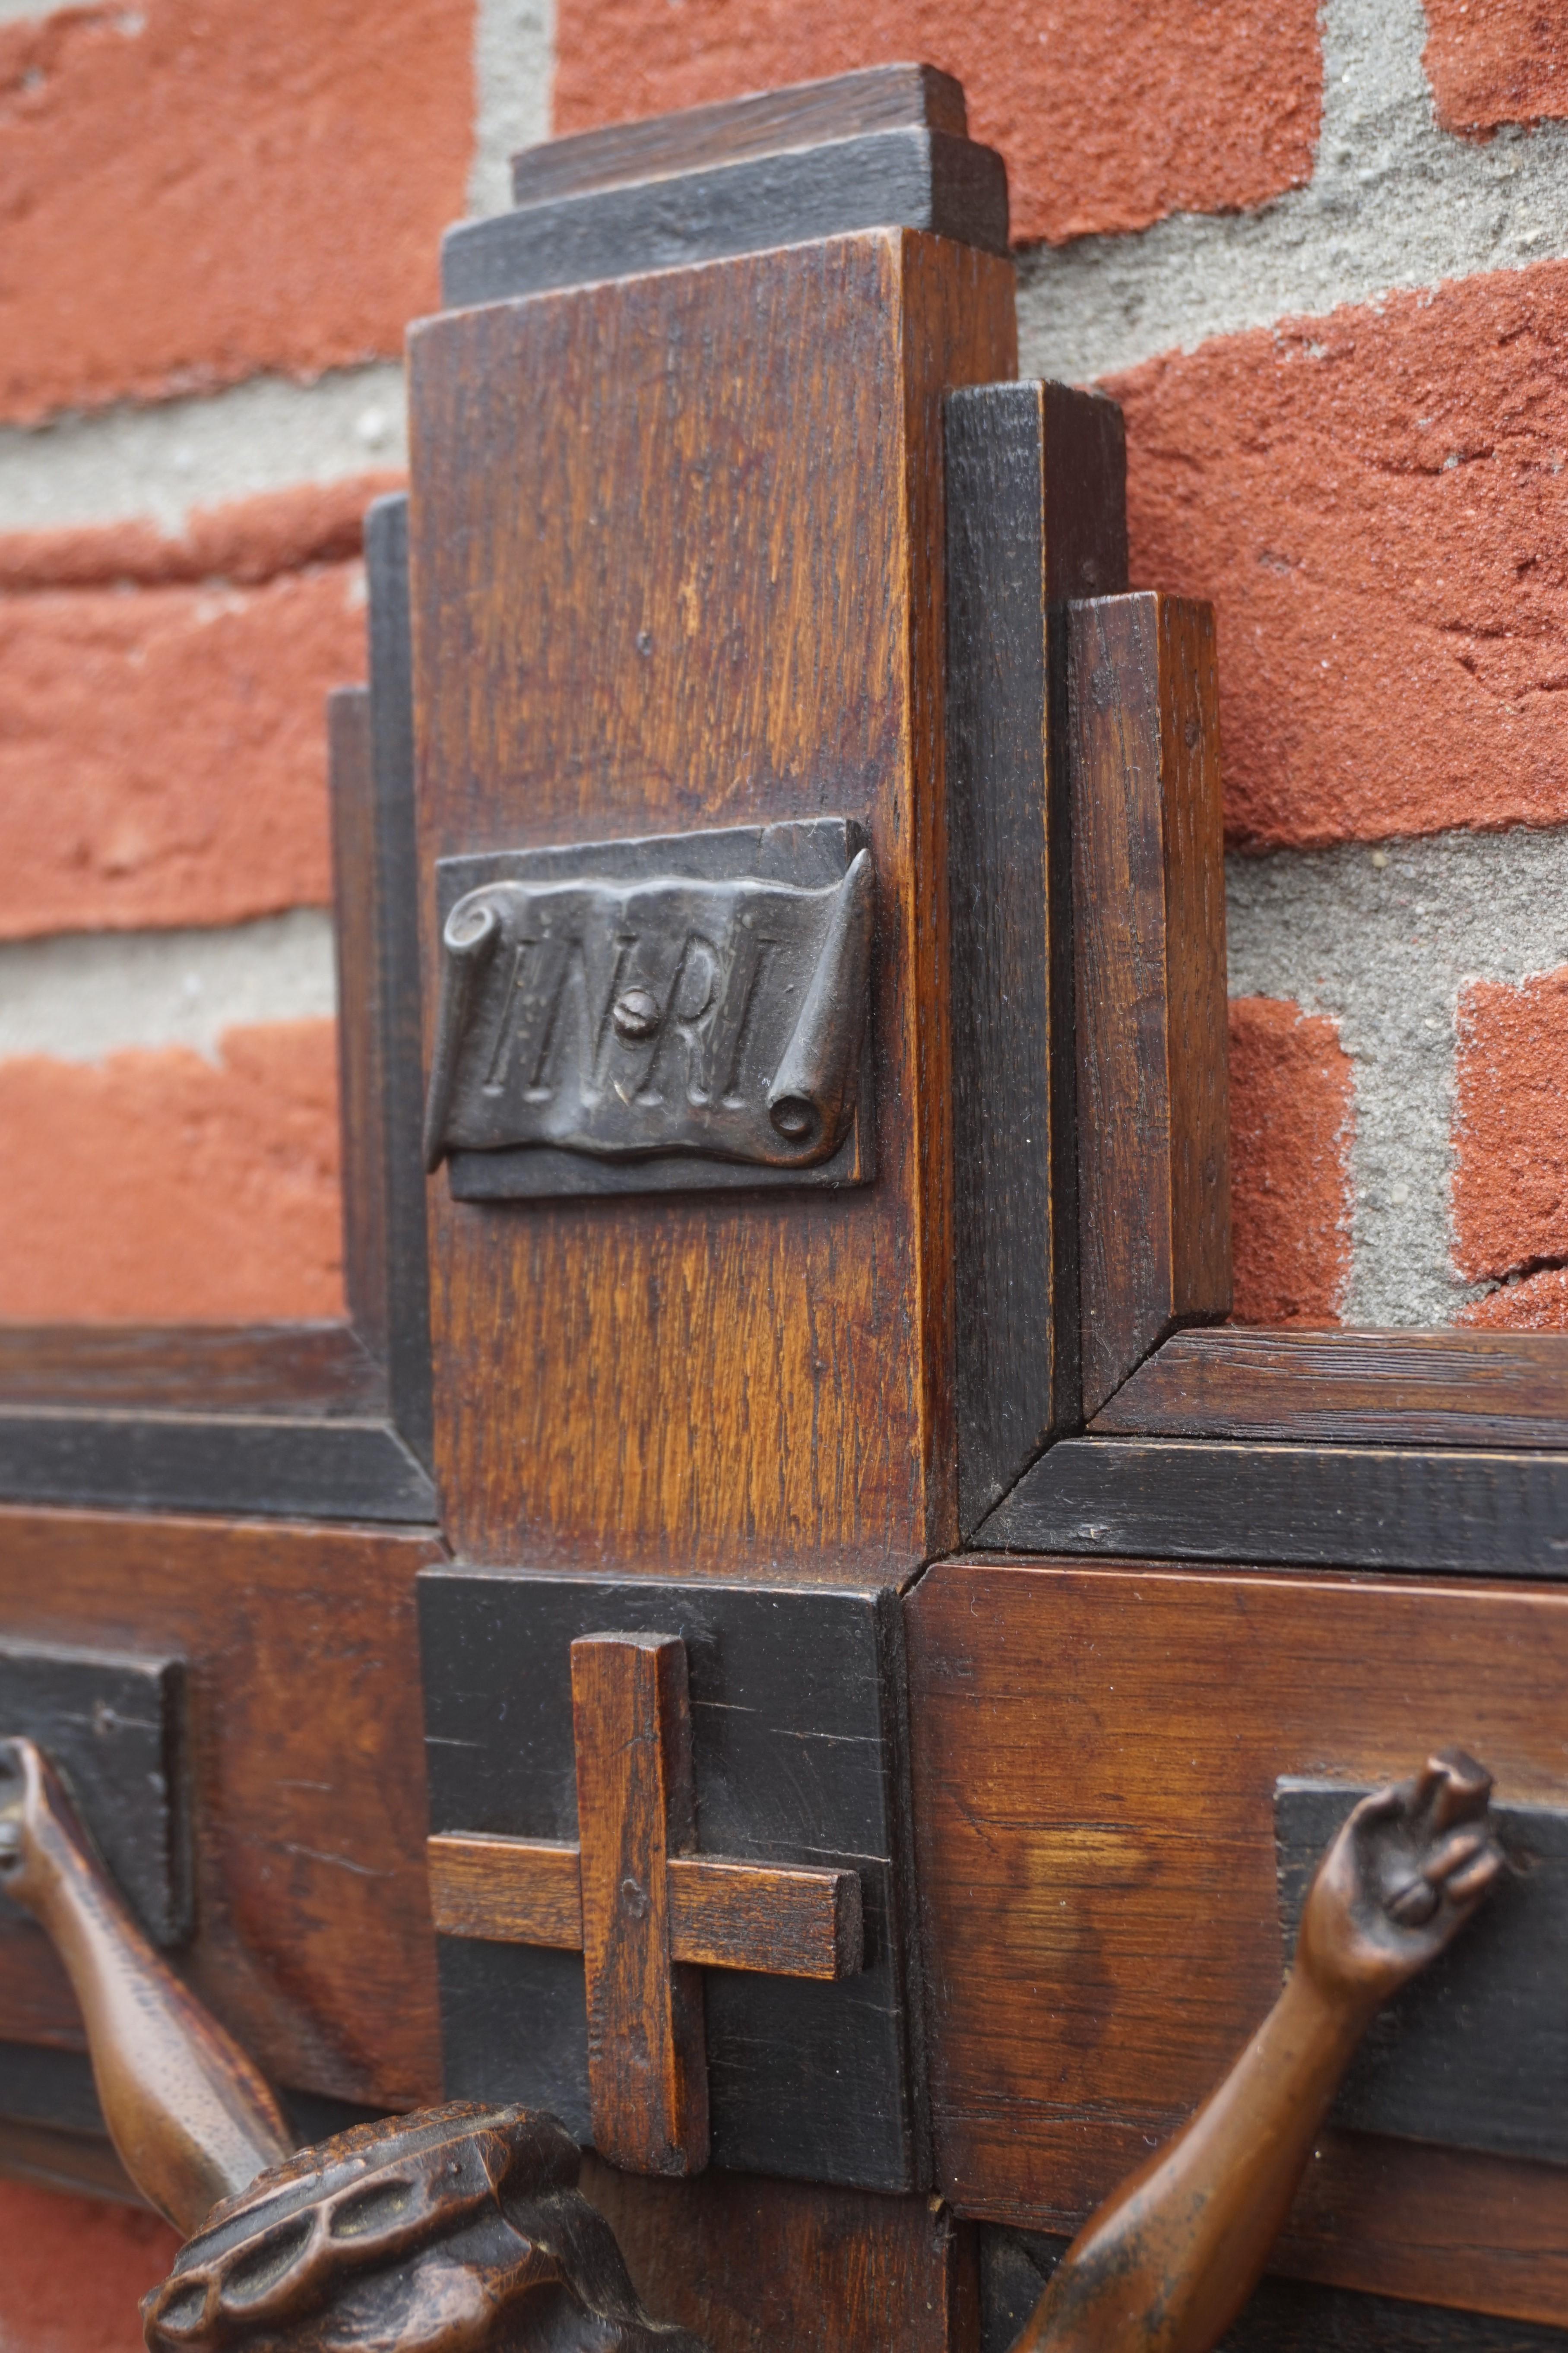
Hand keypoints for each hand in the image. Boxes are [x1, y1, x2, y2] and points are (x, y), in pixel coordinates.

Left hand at [1294, 1749, 1504, 2013]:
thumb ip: (1361, 1820)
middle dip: (1458, 1809)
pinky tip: (1448, 1887)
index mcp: (1389, 1846)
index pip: (1420, 1809)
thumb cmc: (1327, 1916)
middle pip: (1450, 1824)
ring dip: (1460, 1853)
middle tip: (1461, 1798)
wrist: (1337, 1974)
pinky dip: (1475, 1879)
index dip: (1432, 1788)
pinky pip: (1477, 1891)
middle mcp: (1416, 1864)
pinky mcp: (1450, 1921)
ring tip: (1431, 1875)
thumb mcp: (1337, 1858)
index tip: (1438, 1767)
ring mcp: (1435, 1891)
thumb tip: (1396, 1792)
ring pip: (1472, 1853)